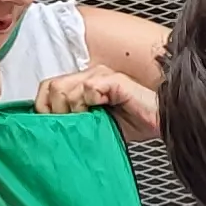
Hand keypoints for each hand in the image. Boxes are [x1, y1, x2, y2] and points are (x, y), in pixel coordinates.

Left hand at [36, 64, 159, 142]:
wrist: (161, 122)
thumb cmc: (134, 123)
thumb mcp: (95, 124)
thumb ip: (73, 121)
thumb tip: (47, 131)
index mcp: (84, 83)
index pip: (48, 88)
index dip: (44, 108)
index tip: (51, 127)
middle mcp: (91, 75)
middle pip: (53, 87)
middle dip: (57, 112)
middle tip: (75, 125)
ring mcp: (102, 75)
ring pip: (66, 89)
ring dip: (74, 111)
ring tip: (91, 121)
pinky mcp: (115, 80)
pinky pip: (88, 89)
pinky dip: (91, 104)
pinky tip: (103, 112)